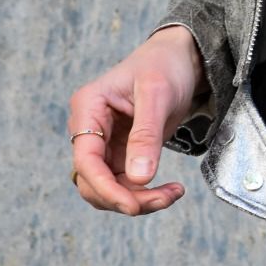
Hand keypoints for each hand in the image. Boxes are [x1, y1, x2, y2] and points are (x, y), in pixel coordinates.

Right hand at [67, 25, 201, 214]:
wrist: (180, 59)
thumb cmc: (165, 65)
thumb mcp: (157, 94)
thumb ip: (146, 135)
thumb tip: (139, 179)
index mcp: (88, 108)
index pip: (86, 160)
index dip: (106, 188)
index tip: (134, 206)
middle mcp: (89, 129)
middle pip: (92, 181)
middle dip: (124, 198)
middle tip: (165, 198)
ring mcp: (104, 144)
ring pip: (108, 189)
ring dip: (137, 200)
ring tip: (172, 194)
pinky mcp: (121, 154)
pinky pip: (125, 185)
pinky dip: (145, 194)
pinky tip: (170, 190)